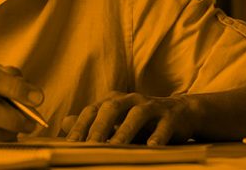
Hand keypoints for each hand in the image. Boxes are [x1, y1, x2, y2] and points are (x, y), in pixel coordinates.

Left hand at [61, 91, 196, 145]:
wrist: (181, 113)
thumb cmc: (143, 121)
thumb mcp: (117, 121)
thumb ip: (92, 123)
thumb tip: (64, 123)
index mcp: (114, 100)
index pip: (92, 111)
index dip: (81, 126)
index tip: (70, 144)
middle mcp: (130, 99)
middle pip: (111, 109)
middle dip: (99, 127)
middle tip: (89, 146)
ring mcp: (151, 106)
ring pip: (136, 115)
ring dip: (125, 131)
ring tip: (115, 147)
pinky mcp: (170, 116)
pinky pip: (164, 126)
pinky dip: (157, 136)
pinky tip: (152, 147)